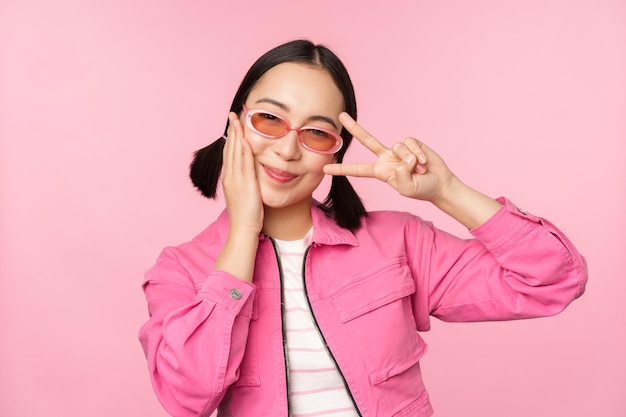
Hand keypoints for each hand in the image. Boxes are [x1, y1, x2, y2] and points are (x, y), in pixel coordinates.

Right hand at [221, 112, 263, 234]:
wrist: (243, 228)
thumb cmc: (246, 215)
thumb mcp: (243, 194)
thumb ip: (244, 182)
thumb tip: (248, 175)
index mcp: (229, 178)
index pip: (229, 153)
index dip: (231, 138)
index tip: (233, 125)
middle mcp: (230, 177)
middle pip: (230, 149)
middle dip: (232, 131)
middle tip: (233, 115)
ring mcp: (236, 180)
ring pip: (236, 153)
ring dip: (237, 135)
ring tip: (238, 120)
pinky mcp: (245, 184)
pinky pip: (244, 164)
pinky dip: (244, 150)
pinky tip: (246, 139)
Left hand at [323, 113, 455, 202]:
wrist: (439, 183)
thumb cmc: (421, 189)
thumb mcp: (408, 189)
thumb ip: (401, 177)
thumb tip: (401, 158)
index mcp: (380, 171)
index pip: (358, 170)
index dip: (342, 169)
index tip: (325, 168)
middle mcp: (386, 158)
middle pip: (367, 140)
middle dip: (354, 127)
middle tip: (341, 115)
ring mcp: (398, 149)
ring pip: (397, 146)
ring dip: (411, 161)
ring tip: (418, 170)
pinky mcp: (411, 142)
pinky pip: (409, 143)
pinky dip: (418, 153)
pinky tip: (424, 162)